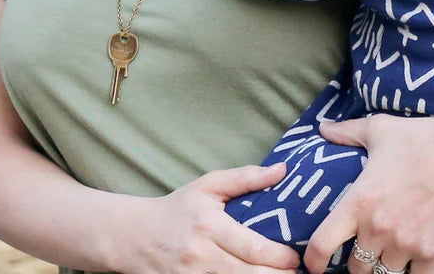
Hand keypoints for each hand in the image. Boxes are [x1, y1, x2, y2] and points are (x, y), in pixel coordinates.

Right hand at [126, 164, 299, 273]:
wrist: (136, 237)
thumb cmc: (178, 209)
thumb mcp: (207, 186)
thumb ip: (245, 178)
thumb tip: (282, 170)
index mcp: (209, 225)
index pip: (254, 248)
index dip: (282, 257)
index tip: (296, 255)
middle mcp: (202, 255)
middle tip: (296, 272)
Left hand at [304, 115, 433, 273]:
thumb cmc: (420, 139)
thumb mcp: (377, 130)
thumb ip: (346, 133)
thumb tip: (322, 128)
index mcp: (358, 201)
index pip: (324, 241)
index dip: (314, 258)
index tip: (312, 264)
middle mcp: (379, 229)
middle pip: (357, 267)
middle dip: (355, 263)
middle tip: (357, 254)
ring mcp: (407, 246)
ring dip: (382, 268)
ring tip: (383, 259)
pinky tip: (410, 264)